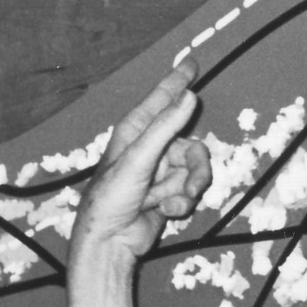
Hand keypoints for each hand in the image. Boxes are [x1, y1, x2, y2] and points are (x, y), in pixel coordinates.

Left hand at [64, 68, 207, 306]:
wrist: (110, 242)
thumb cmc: (112, 197)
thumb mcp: (139, 159)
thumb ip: (166, 127)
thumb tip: (190, 96)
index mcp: (135, 131)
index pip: (162, 99)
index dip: (177, 81)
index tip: (192, 64)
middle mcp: (149, 148)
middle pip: (191, 144)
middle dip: (195, 167)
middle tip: (193, 184)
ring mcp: (159, 172)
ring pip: (194, 170)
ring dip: (188, 188)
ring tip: (174, 202)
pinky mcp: (166, 193)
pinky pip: (188, 190)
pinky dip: (180, 202)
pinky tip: (164, 211)